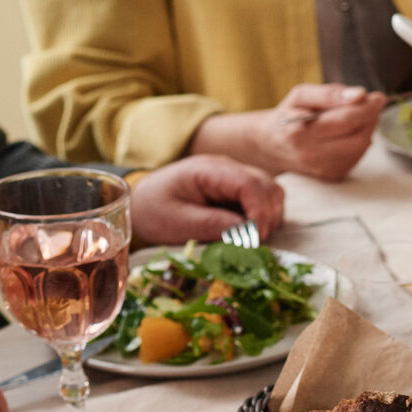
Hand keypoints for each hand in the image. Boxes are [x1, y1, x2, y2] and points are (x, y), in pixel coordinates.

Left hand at [129, 155, 285, 245]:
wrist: (140, 204)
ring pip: (271, 192)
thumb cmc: (154, 212)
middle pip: (267, 186)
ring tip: (252, 239)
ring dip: (269, 217)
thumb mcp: (178, 222)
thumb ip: (212, 225)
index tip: (255, 238)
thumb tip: (246, 234)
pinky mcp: (236, 191)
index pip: (249, 183)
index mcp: (209, 170)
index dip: (260, 211)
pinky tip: (249, 233)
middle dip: (267, 216)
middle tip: (253, 243)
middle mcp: (226, 168)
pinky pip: (263, 200)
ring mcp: (233, 178)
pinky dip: (264, 217)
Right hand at [192, 85, 385, 181]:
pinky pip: (357, 156)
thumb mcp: (302, 95)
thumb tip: (360, 94)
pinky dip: (360, 141)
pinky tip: (350, 132)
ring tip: (358, 116)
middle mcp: (311, 155)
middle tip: (371, 104)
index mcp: (301, 133)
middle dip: (370, 118)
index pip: (345, 120)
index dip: (367, 108)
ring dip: (367, 129)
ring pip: (361, 147)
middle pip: (358, 137)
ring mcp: (323, 169)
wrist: (273, 146)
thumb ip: (330, 93)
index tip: (377, 97)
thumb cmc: (289, 115)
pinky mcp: (332, 176)